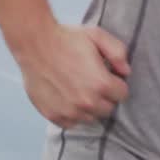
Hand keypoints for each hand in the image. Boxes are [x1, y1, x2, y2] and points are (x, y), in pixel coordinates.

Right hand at [16, 23, 130, 128]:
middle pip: (108, 108)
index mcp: (101, 84)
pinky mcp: (54, 115)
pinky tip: (67, 97)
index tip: (107, 75)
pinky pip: (72, 123)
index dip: (116, 83)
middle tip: (92, 81)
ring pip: (90, 117)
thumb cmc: (66, 38)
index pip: (122, 94)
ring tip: (78, 88)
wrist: (34, 43)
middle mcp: (87, 102)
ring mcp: (69, 111)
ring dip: (89, 106)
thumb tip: (126, 71)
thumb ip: (118, 52)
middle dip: (104, 96)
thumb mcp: (97, 36)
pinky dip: (72, 114)